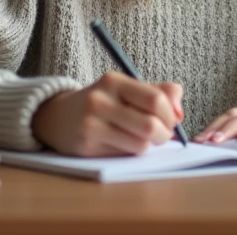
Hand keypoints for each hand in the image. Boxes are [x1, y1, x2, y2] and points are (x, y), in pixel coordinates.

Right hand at [31, 72, 182, 156]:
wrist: (57, 117)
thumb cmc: (103, 102)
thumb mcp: (126, 89)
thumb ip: (158, 93)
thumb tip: (179, 112)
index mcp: (114, 81)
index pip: (155, 99)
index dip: (170, 114)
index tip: (172, 120)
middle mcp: (100, 101)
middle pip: (150, 125)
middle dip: (164, 134)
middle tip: (162, 135)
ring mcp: (91, 125)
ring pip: (139, 144)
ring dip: (148, 145)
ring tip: (142, 138)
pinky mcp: (86, 146)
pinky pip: (123, 155)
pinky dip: (132, 152)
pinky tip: (124, 144)